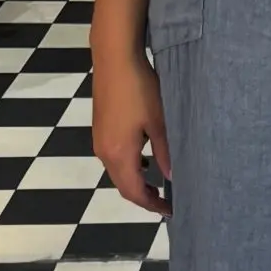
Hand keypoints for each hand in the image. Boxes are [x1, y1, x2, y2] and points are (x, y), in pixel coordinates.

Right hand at [93, 50, 172, 213]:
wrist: (114, 59)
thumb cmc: (140, 89)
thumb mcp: (159, 122)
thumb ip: (165, 151)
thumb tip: (171, 177)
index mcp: (119, 154)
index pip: (134, 192)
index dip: (151, 205)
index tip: (170, 211)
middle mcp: (104, 152)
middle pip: (123, 185)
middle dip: (143, 197)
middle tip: (166, 202)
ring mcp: (99, 140)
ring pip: (117, 172)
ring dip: (136, 181)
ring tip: (158, 184)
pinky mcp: (100, 128)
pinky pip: (113, 158)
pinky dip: (129, 166)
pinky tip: (145, 158)